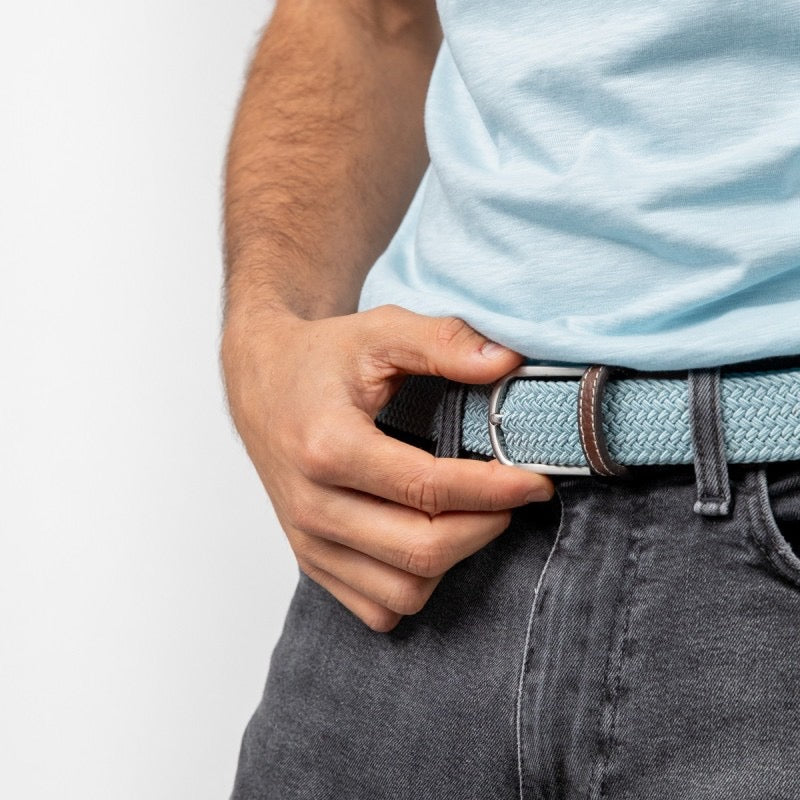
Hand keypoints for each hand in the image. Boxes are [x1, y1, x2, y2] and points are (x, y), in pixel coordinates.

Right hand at [221, 303, 554, 631]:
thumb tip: (509, 363)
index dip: (495, 489)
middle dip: (485, 526)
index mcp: (327, 447)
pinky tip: (428, 540)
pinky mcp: (310, 561)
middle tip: (510, 496)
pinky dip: (416, 586)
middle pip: (423, 551)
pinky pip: (377, 607)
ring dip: (453, 560)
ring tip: (471, 516)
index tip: (535, 480)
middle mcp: (311, 506)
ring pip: (404, 591)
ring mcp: (307, 540)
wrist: (262, 383)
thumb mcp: (380, 330)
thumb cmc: (320, 359)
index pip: (429, 489)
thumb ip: (443, 342)